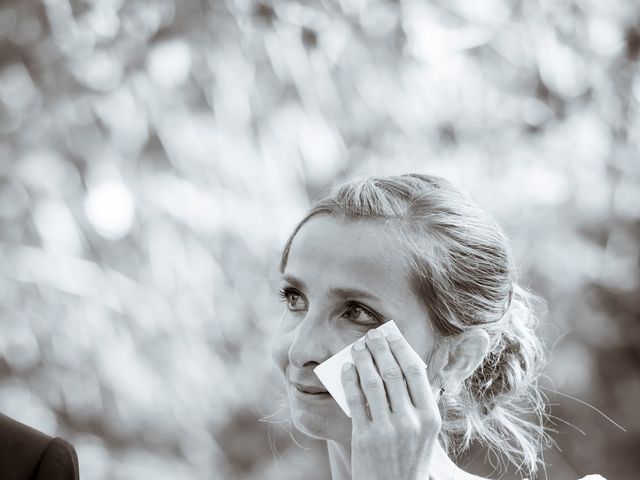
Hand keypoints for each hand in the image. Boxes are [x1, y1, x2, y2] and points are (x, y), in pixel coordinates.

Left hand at [341, 329, 441, 479]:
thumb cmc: (409, 457)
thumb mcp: (424, 432)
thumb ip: (417, 401)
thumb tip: (401, 364)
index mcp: (430, 417)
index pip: (416, 372)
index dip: (401, 349)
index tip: (391, 335)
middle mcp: (411, 422)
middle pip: (393, 373)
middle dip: (380, 349)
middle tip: (371, 335)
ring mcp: (387, 430)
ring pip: (373, 383)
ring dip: (363, 360)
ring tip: (357, 347)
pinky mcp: (365, 438)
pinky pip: (355, 401)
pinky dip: (350, 380)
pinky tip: (347, 369)